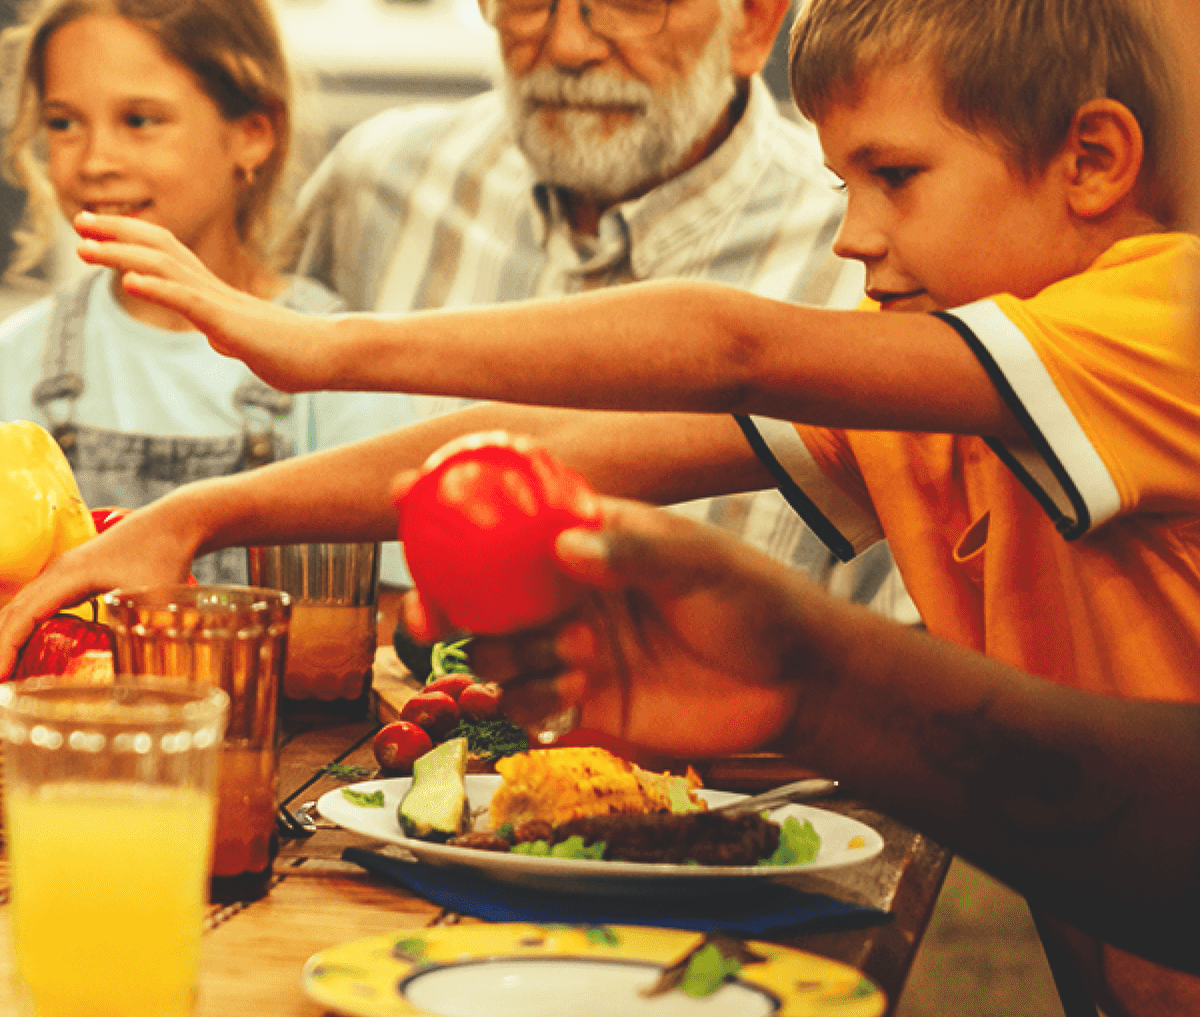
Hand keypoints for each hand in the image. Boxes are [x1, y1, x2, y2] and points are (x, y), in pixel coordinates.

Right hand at [0, 507, 208, 679]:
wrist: (174, 522)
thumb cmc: (164, 554)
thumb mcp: (153, 602)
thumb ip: (141, 639)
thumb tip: (136, 687)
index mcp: (69, 576)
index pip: (24, 614)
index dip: (7, 646)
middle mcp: (58, 573)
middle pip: (11, 611)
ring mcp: (63, 573)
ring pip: (20, 606)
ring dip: (3, 638)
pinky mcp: (73, 576)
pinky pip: (34, 603)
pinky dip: (20, 627)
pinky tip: (22, 648)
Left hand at [70, 213, 339, 390]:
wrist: (327, 356)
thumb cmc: (290, 351)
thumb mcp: (244, 340)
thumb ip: (225, 332)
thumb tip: (217, 334)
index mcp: (210, 291)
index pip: (163, 252)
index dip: (128, 237)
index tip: (93, 230)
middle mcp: (210, 286)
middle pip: (157, 248)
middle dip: (114, 233)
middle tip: (78, 221)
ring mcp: (218, 301)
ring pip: (163, 267)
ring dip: (121, 254)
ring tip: (85, 246)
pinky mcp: (228, 323)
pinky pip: (188, 300)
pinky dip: (157, 288)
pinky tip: (129, 280)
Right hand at [460, 499, 834, 760]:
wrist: (793, 685)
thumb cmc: (754, 603)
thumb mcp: (700, 565)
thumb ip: (635, 552)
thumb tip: (566, 546)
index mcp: (583, 542)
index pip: (504, 516)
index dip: (450, 504)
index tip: (406, 492)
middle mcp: (563, 595)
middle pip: (474, 594)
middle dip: (439, 602)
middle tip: (431, 615)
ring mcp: (568, 651)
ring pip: (492, 655)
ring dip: (510, 659)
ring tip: (574, 657)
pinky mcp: (581, 708)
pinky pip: (524, 707)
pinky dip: (532, 703)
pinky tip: (576, 696)